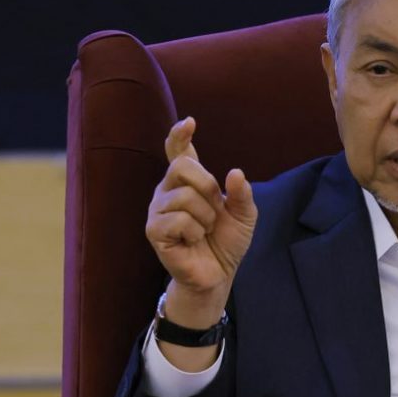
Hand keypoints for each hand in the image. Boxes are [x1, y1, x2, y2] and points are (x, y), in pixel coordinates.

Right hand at [145, 117, 257, 324]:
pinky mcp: (153, 230)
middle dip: (208, 187)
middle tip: (214, 211)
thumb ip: (242, 193)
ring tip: (203, 230)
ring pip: (185, 196)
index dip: (179, 136)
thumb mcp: (244, 215)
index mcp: (187, 182)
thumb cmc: (226, 241)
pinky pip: (178, 219)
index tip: (189, 123)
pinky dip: (195, 231)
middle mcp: (167, 190)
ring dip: (205, 217)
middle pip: (183, 166)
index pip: (178, 152)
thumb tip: (235, 173)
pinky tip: (193, 240)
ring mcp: (157, 209)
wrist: (218, 273)